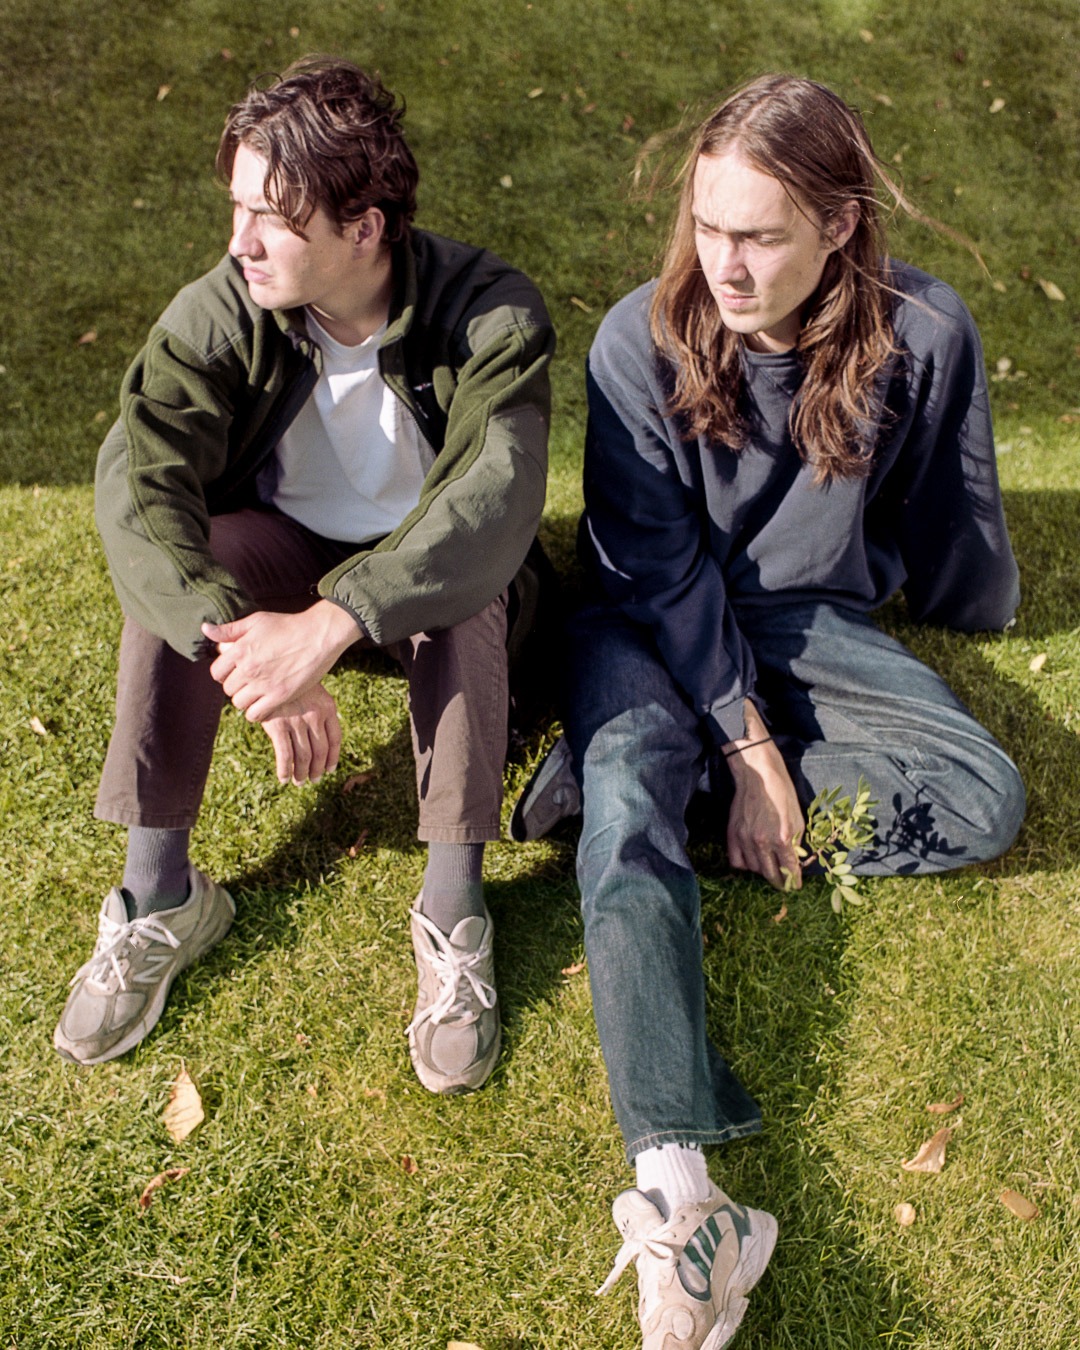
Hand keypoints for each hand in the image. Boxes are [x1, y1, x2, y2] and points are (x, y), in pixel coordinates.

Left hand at [203, 600, 360, 721]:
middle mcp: (249, 669)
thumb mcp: (256, 621)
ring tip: (257, 692)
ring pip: (239, 703)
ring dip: (246, 699)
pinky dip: (256, 712)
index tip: (235, 671)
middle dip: (236, 686)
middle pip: (228, 689)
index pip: (216, 673)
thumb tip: (205, 629)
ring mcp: (264, 684)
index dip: (224, 673)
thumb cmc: (288, 625)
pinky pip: (256, 714)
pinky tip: (264, 703)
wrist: (319, 635)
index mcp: (240, 650)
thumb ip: (229, 629)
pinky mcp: (280, 696)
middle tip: (249, 681)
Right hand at [261, 683, 342, 784]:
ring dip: (302, 774)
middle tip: (313, 780)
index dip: (332, 758)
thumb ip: (319, 711)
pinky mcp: (277, 725)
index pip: (335, 739)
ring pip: (304, 757)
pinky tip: (284, 778)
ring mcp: (296, 721)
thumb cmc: (290, 679)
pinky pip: (285, 755)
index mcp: (327, 707)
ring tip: (299, 782)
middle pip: (320, 751)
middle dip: (317, 770)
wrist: (268, 665)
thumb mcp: (311, 689)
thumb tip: (322, 738)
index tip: (329, 770)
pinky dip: (285, 770)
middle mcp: (315, 716)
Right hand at [723, 702, 803, 889]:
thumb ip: (797, 842)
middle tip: (783, 883)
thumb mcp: (798, 818)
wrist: (758, 776)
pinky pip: (736, 861)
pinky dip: (744, 864)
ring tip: (768, 867)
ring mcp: (745, 839)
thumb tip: (796, 860)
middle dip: (779, 881)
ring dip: (762, 871)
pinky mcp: (732, 834)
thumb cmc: (782, 793)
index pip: (790, 870)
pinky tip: (752, 859)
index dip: (794, 881)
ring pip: (754, 869)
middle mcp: (762, 842)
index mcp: (782, 838)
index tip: (795, 886)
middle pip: (771, 874)